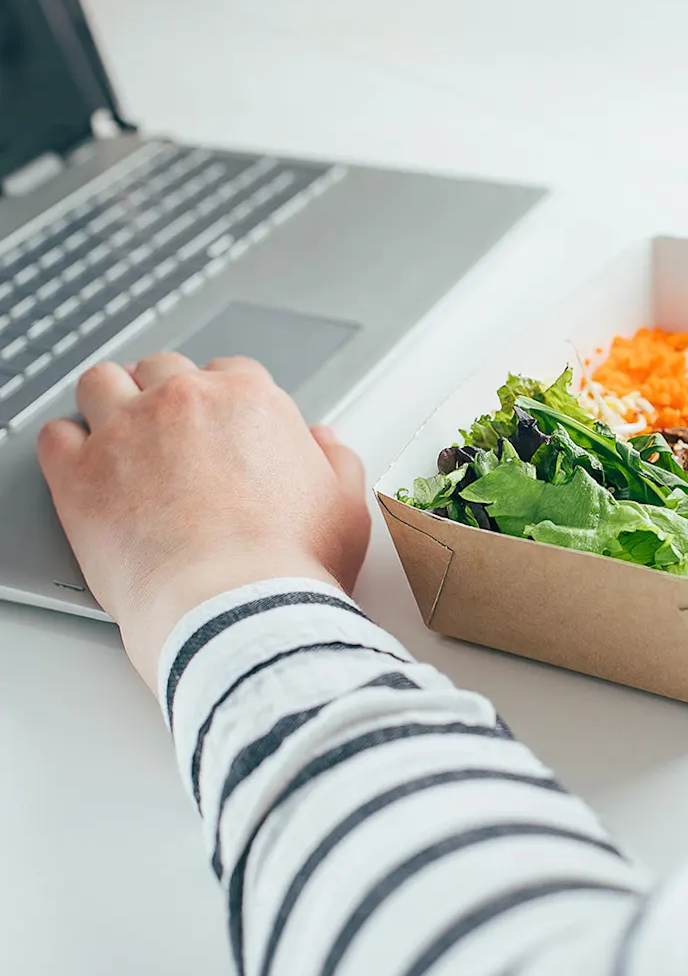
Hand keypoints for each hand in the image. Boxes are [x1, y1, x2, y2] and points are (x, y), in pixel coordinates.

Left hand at [37, 354, 371, 683]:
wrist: (236, 606)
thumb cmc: (293, 564)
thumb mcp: (345, 508)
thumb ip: (337, 462)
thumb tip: (323, 442)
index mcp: (251, 402)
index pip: (230, 371)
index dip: (224, 399)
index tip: (220, 427)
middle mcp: (186, 401)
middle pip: (163, 369)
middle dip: (165, 394)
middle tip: (169, 433)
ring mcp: (127, 431)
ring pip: (101, 383)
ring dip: (109, 403)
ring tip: (117, 437)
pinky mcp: (79, 473)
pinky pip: (55, 435)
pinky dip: (67, 447)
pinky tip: (82, 469)